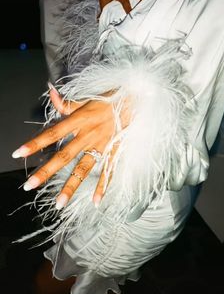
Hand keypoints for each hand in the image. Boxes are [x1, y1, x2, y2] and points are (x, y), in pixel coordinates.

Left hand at [12, 85, 129, 209]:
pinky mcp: (114, 151)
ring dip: (71, 186)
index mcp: (80, 119)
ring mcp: (102, 145)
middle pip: (65, 155)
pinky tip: (95, 201)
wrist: (136, 101)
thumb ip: (66, 102)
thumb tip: (49, 91)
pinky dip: (102, 186)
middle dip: (46, 171)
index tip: (18, 153)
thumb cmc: (109, 99)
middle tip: (29, 185)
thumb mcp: (86, 99)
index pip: (53, 132)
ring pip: (84, 168)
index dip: (35, 142)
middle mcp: (88, 134)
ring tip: (59, 203)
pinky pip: (108, 171)